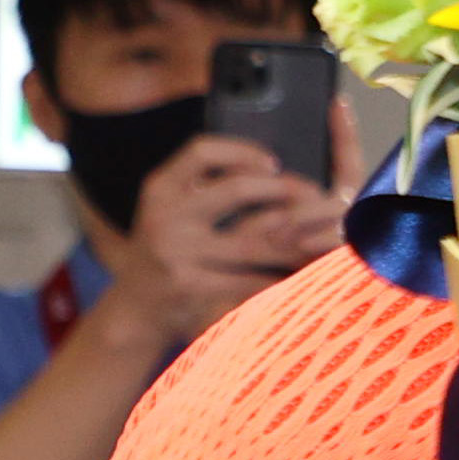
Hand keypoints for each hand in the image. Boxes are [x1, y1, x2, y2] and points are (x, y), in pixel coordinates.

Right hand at [98, 137, 348, 346]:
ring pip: (252, 242)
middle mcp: (165, 215)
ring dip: (295, 242)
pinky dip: (279, 280)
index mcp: (161, 187)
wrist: (133, 308)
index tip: (273, 162)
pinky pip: (247, 280)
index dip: (242, 151)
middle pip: (237, 190)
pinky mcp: (189, 285)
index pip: (201, 151)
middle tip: (315, 196)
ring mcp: (176, 251)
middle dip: (284, 191)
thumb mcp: (170, 210)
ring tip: (325, 238)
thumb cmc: (166, 251)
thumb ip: (203, 188)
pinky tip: (303, 277)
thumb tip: (269, 167)